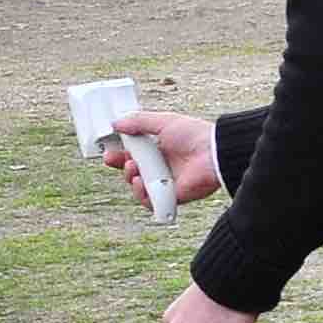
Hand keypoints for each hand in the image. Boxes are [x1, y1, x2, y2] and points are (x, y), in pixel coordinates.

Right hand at [102, 108, 223, 204]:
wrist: (213, 153)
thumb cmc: (195, 135)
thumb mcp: (163, 121)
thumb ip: (138, 121)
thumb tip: (116, 123)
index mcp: (160, 148)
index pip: (134, 153)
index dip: (120, 153)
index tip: (110, 150)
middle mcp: (162, 166)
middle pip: (133, 170)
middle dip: (120, 165)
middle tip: (113, 159)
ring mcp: (166, 182)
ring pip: (138, 186)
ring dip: (130, 177)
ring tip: (134, 169)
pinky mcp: (172, 196)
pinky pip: (151, 201)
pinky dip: (142, 194)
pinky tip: (141, 182)